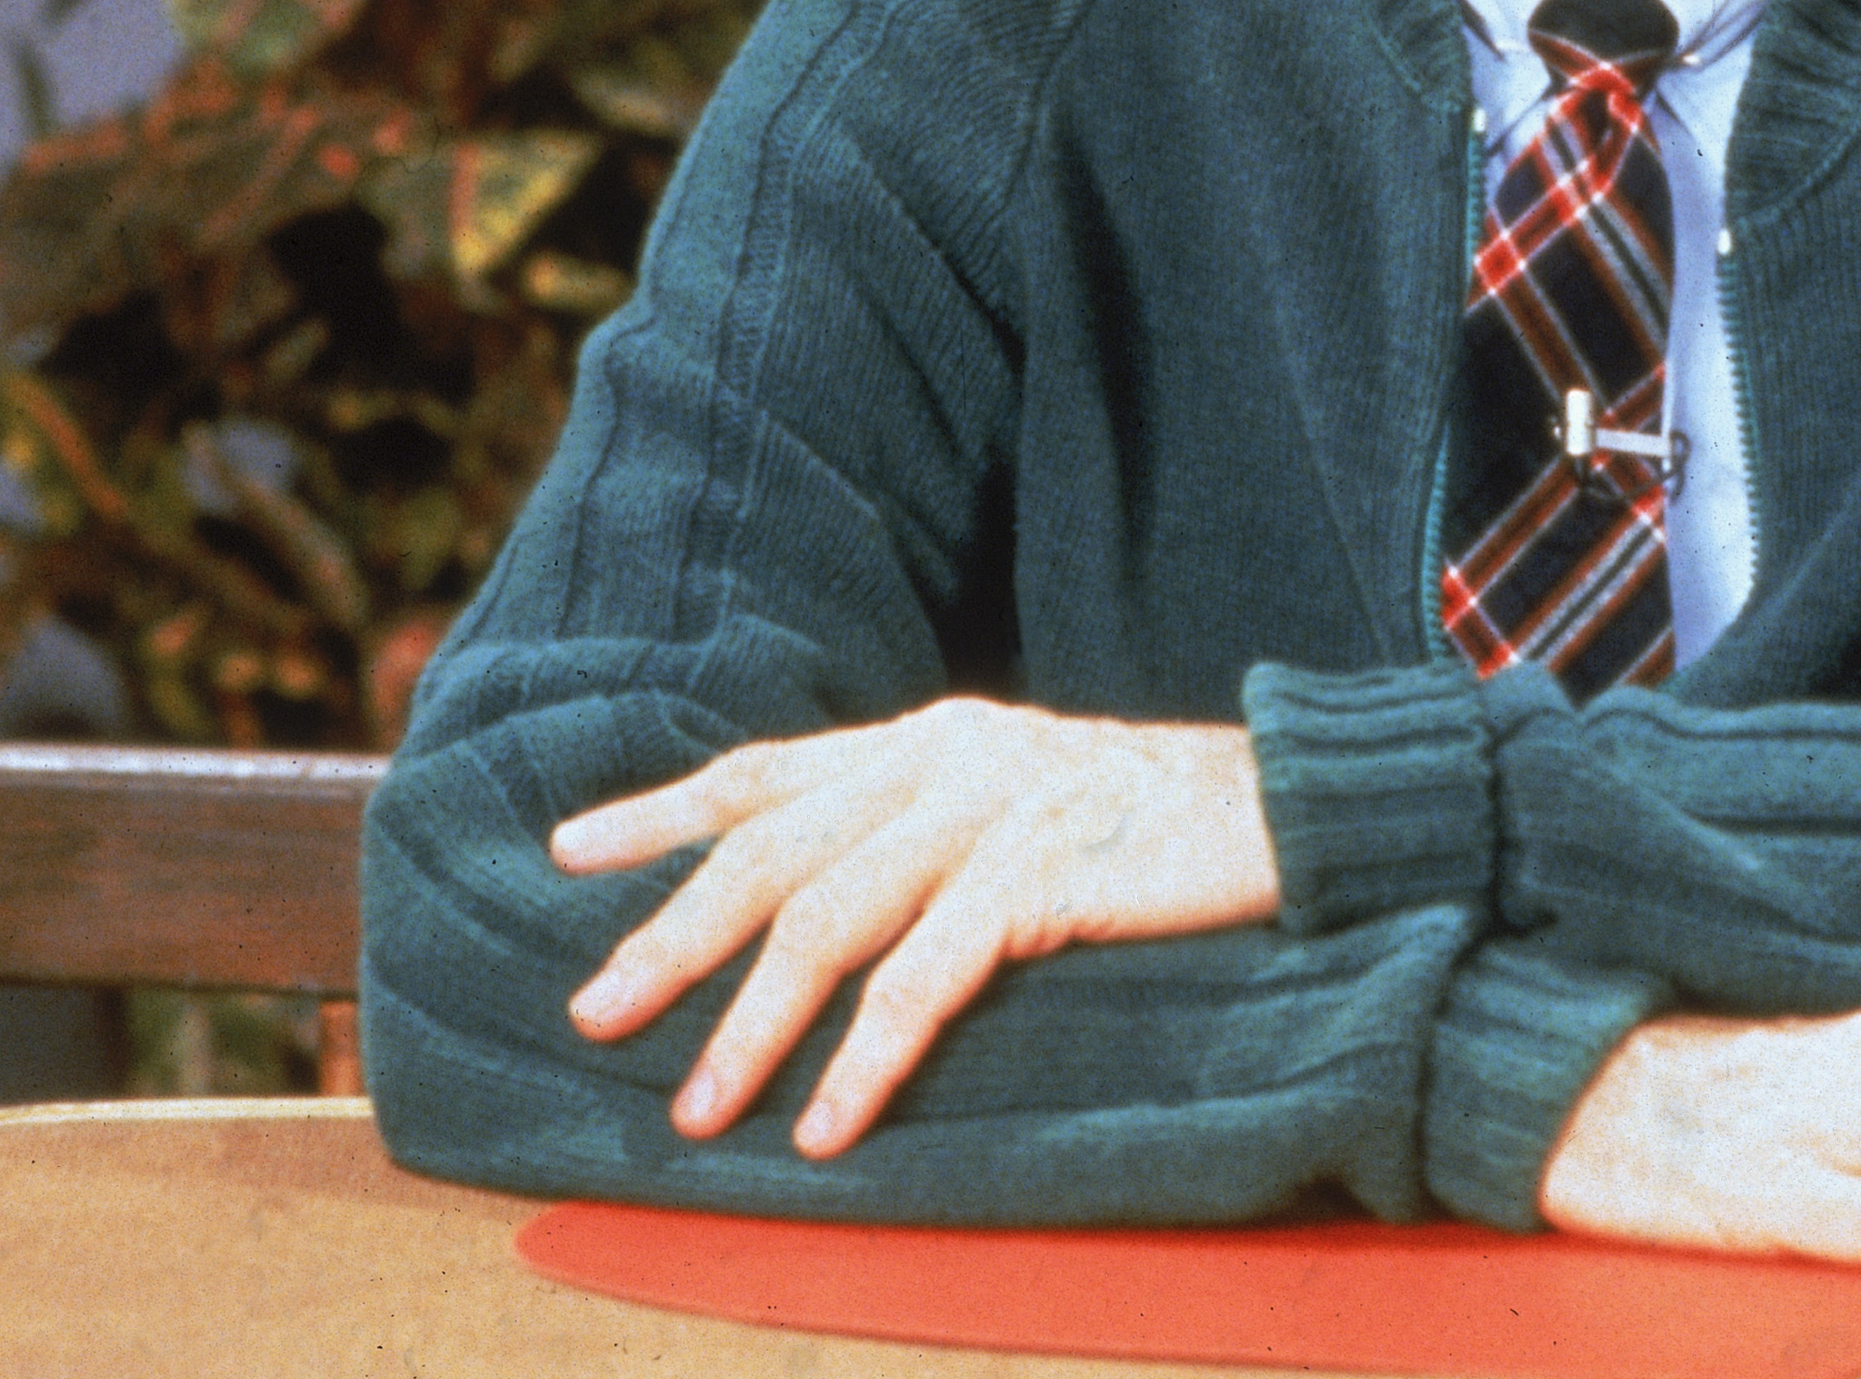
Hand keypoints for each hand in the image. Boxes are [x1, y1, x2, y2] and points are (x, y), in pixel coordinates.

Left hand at [548, 697, 1279, 1155]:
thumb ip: (927, 826)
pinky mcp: (1044, 874)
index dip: (662, 810)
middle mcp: (945, 755)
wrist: (1295, 805)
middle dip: (672, 935)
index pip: (767, 768)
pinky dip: (865, 1058)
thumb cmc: (1157, 822)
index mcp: (929, 734)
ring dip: (753, 1023)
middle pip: (773, 850)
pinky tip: (828, 1126)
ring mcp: (993, 809)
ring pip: (831, 918)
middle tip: (594, 1014)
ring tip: (696, 1109)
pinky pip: (927, 978)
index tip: (565, 854)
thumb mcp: (1022, 797)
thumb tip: (821, 898)